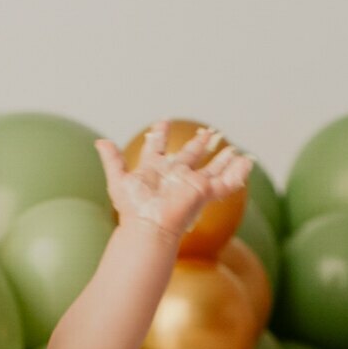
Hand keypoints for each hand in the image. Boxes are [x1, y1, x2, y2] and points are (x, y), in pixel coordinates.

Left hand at [95, 120, 252, 243]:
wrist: (149, 227)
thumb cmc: (133, 209)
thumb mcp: (118, 180)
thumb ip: (112, 160)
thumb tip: (99, 142)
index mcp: (155, 170)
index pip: (158, 148)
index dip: (160, 134)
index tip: (163, 121)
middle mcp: (175, 176)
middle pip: (191, 156)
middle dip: (199, 144)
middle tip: (208, 131)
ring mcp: (191, 185)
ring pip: (212, 170)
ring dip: (223, 161)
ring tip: (236, 151)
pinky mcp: (204, 192)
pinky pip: (225, 183)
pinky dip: (237, 174)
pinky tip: (248, 162)